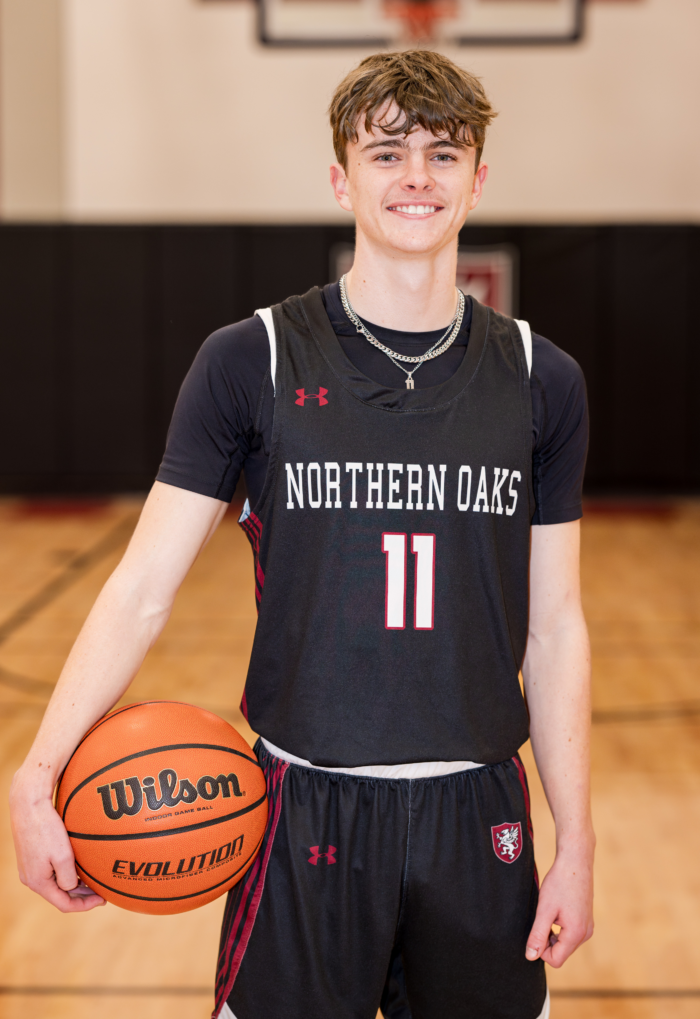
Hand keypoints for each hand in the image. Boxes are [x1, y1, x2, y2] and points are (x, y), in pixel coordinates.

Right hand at [10, 771, 105, 911]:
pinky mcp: (31, 857)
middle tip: (101, 892)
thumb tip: (72, 888)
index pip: (64, 904)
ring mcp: (29, 868)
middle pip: (59, 895)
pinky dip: (65, 873)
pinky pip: (51, 872)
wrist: (28, 806)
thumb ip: (69, 879)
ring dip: (74, 885)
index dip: (85, 906)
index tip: (102, 900)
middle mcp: (30, 879)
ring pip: (55, 883)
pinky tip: (78, 866)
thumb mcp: (63, 857)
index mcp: (38, 882)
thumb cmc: (46, 829)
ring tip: (93, 881)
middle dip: (81, 896)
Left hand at [525, 844, 592, 967]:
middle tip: (541, 918)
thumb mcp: (544, 910)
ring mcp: (588, 926)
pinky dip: (560, 927)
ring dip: (553, 933)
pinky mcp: (586, 919)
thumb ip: (538, 935)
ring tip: (549, 912)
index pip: (555, 960)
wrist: (575, 861)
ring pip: (565, 943)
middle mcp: (586, 934)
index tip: (535, 930)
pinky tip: (556, 909)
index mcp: (576, 934)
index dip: (541, 950)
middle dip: (547, 940)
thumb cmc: (560, 883)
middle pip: (561, 952)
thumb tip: (531, 956)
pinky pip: (570, 933)